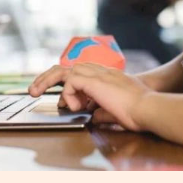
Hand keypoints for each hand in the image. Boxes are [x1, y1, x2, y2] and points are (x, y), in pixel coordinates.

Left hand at [27, 63, 152, 131]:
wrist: (148, 107)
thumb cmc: (137, 112)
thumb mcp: (114, 111)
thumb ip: (101, 111)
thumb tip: (93, 115)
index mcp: (105, 77)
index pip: (78, 72)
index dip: (64, 82)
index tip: (55, 96)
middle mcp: (100, 72)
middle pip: (66, 67)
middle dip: (46, 77)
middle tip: (33, 89)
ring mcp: (97, 74)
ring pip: (64, 71)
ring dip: (48, 82)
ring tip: (36, 92)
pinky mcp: (94, 81)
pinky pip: (70, 83)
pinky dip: (68, 95)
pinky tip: (76, 106)